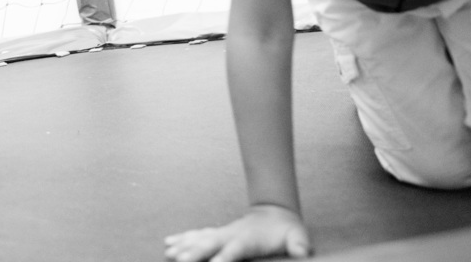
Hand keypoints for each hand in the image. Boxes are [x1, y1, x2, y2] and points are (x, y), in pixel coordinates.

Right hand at [164, 205, 310, 261]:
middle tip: (180, 261)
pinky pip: (196, 237)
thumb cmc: (286, 231)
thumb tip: (302, 252)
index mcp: (248, 239)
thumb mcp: (297, 237)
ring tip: (168, 254)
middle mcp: (231, 235)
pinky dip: (182, 240)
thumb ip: (298, 245)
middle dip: (194, 252)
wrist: (274, 213)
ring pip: (199, 239)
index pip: (234, 250)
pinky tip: (168, 245)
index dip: (224, 257)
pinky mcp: (217, 235)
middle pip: (209, 244)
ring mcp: (222, 234)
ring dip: (184, 246)